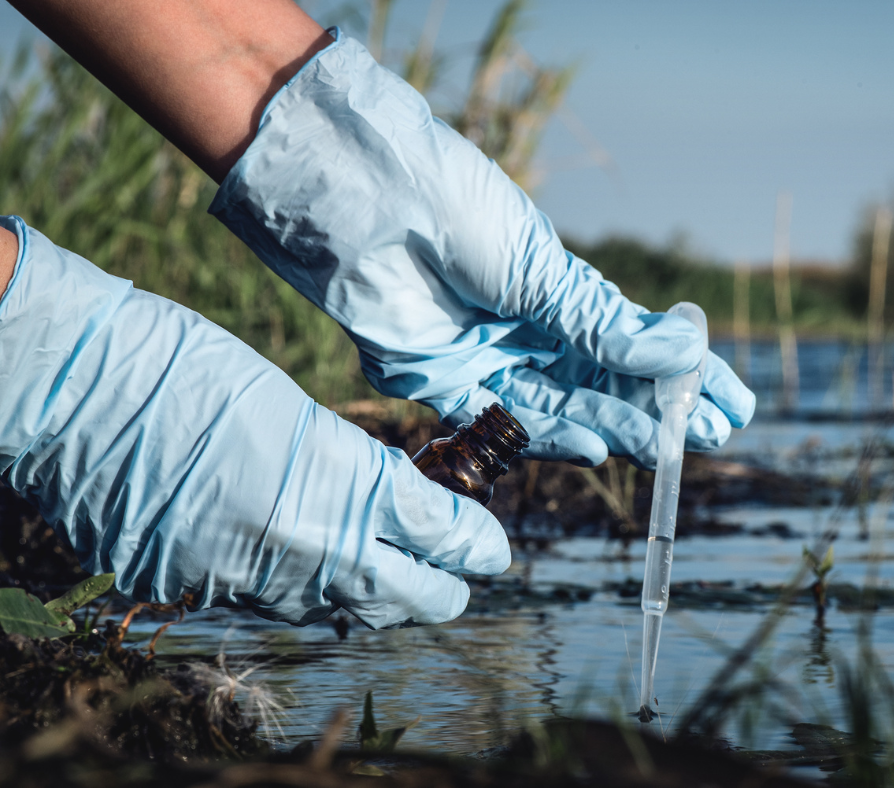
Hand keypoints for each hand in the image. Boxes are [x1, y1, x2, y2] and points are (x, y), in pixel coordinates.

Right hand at [0, 215, 508, 627]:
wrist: (81, 392)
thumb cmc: (191, 369)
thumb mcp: (296, 410)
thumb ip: (353, 471)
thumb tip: (395, 507)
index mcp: (346, 487)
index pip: (445, 537)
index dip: (478, 543)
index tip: (492, 546)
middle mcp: (310, 552)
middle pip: (415, 600)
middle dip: (447, 584)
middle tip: (455, 561)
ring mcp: (255, 583)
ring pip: (350, 613)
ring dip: (381, 592)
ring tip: (390, 563)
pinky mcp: (203, 594)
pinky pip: (281, 608)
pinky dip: (310, 590)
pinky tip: (308, 561)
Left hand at [210, 29, 754, 468]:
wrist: (370, 206)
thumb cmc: (458, 212)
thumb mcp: (541, 268)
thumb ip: (602, 323)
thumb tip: (685, 352)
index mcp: (558, 291)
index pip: (636, 342)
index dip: (686, 375)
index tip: (734, 401)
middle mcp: (528, 331)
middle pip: (605, 384)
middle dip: (659, 411)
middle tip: (712, 437)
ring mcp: (490, 360)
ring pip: (565, 409)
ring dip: (616, 428)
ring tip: (664, 446)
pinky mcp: (446, 385)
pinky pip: (507, 423)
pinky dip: (552, 437)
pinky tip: (597, 448)